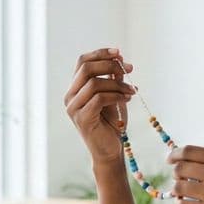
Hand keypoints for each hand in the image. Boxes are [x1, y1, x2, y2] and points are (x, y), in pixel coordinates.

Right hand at [64, 48, 135, 163]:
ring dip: (118, 83)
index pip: (82, 62)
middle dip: (110, 65)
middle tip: (130, 69)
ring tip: (132, 90)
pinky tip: (128, 98)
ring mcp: (74, 108)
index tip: (120, 53)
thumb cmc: (111, 123)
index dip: (100, 54)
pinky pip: (99, 99)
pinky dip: (116, 95)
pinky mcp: (82, 119)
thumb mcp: (114, 95)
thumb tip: (120, 59)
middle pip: (86, 68)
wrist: (110, 150)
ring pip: (94, 83)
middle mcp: (70, 96)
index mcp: (75, 88)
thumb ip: (113, 78)